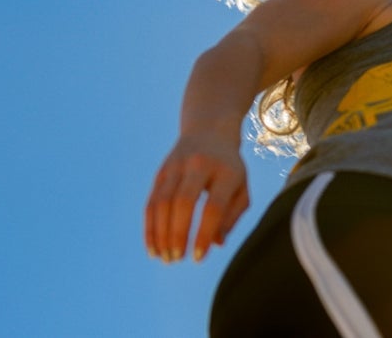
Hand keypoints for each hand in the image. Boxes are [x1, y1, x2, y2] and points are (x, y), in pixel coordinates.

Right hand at [145, 131, 248, 262]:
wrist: (209, 131)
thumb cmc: (230, 169)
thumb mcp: (241, 188)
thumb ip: (232, 215)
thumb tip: (216, 243)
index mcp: (225, 171)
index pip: (214, 206)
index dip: (203, 233)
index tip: (198, 258)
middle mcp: (199, 166)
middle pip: (183, 202)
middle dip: (177, 234)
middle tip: (176, 259)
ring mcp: (176, 167)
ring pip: (162, 202)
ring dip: (160, 233)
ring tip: (164, 257)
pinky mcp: (161, 172)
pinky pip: (151, 202)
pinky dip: (149, 226)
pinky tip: (152, 247)